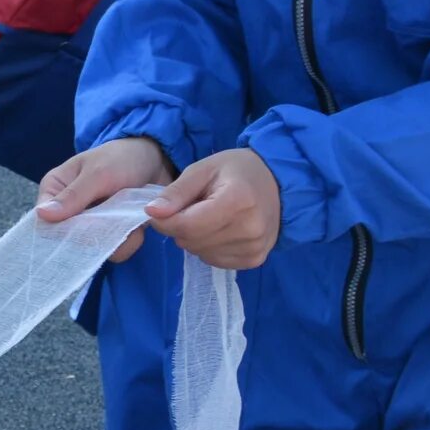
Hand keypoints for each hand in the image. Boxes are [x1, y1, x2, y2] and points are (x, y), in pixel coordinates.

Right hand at [35, 135, 176, 260]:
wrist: (157, 160)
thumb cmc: (121, 158)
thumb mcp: (98, 173)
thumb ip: (73, 196)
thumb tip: (42, 215)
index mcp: (54, 190)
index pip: (44, 220)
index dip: (60, 230)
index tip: (85, 225)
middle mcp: (68, 211)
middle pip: (69, 239)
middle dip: (95, 234)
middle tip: (115, 217)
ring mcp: (90, 226)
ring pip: (94, 249)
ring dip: (116, 239)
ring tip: (131, 218)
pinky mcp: (111, 235)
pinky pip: (114, 252)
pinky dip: (129, 241)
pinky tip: (139, 227)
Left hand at [147, 147, 282, 268]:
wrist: (277, 182)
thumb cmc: (236, 171)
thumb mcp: (203, 169)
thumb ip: (176, 192)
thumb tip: (151, 212)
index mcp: (238, 201)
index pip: (187, 225)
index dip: (165, 221)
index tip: (160, 210)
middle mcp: (250, 229)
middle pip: (192, 241)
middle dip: (180, 227)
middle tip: (191, 208)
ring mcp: (254, 248)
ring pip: (200, 253)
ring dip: (194, 238)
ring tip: (208, 216)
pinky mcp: (255, 260)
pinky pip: (214, 260)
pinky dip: (207, 247)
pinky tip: (219, 229)